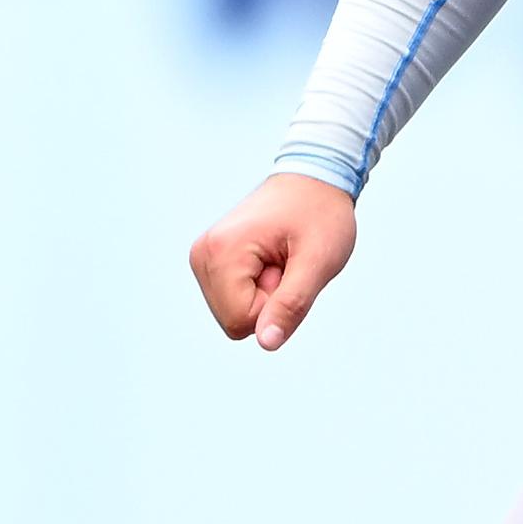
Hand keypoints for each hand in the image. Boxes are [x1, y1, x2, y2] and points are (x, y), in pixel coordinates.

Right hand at [189, 171, 358, 350]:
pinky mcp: (211, 261)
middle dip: (269, 301)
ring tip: (280, 258)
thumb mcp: (318, 262)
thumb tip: (266, 343)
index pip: (242, 322)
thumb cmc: (320, 214)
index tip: (289, 267)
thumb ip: (291, 305)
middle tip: (286, 262)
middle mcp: (202, 255)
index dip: (276, 305)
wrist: (313, 179)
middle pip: (234, 321)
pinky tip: (271, 258)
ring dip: (265, 294)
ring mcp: (203, 257)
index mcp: (221, 252)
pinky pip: (234, 300)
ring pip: (234, 314)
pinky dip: (259, 287)